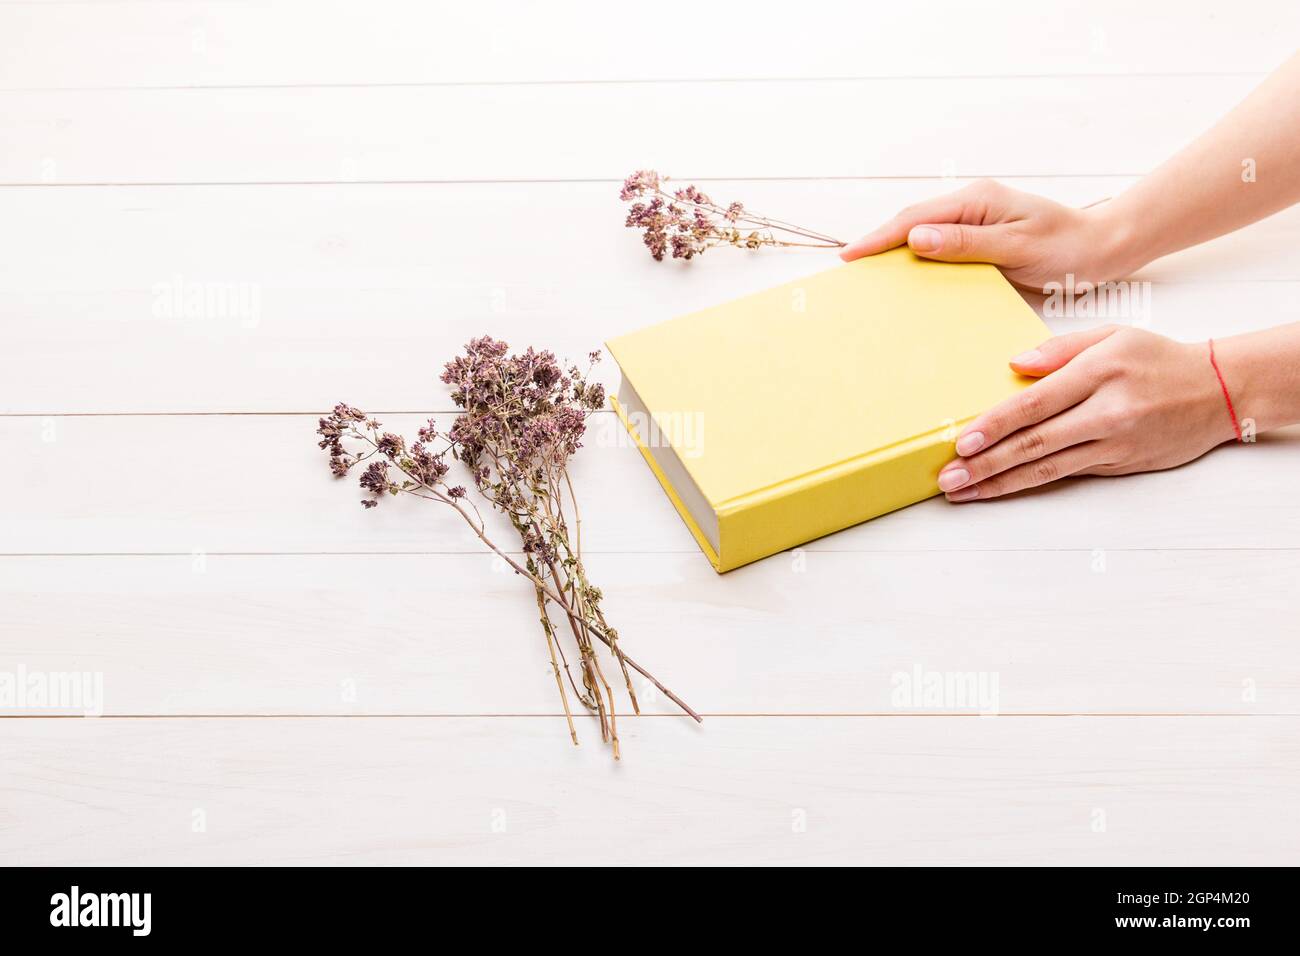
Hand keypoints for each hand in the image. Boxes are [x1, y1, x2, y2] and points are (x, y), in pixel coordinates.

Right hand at [840, 179, 1135, 288]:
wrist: (1102, 249)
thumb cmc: (1068, 247)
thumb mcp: (1018, 247)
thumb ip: (966, 243)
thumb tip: (915, 238)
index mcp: (976, 201)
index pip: (914, 218)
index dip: (879, 237)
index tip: (851, 256)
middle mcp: (971, 207)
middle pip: (911, 224)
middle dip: (878, 243)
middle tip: (848, 267)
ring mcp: (974, 223)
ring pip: (922, 236)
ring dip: (895, 253)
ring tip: (868, 275)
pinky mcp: (979, 241)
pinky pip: (939, 249)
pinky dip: (918, 261)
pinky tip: (906, 279)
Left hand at [936, 326, 1236, 501]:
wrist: (1220, 390)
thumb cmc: (1157, 358)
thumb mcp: (1112, 335)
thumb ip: (1060, 348)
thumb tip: (1015, 364)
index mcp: (1099, 372)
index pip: (1035, 403)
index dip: (995, 426)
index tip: (962, 442)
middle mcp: (1106, 411)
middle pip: (1035, 443)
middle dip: (986, 464)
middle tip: (949, 479)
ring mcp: (1114, 442)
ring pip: (1047, 468)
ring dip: (1000, 483)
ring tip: (964, 493)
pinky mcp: (1121, 464)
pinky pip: (1067, 474)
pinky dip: (1030, 484)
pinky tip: (1001, 488)